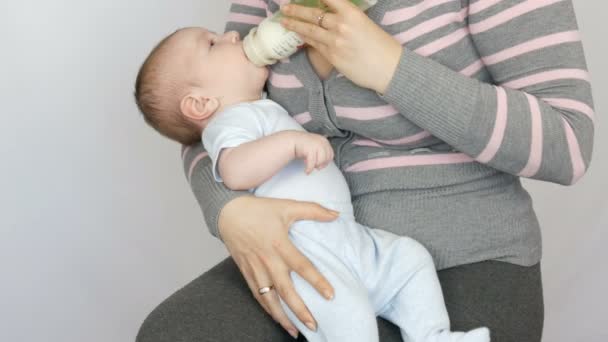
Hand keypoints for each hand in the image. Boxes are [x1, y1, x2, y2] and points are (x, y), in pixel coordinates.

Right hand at [218, 196, 339, 337]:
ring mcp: (255, 268)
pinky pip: (258, 295)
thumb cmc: (259, 209)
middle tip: (314, 325)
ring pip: (269, 298)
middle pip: (286, 290)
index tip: (330, 295)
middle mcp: (267, 260)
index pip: (302, 266)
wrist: (227, 212)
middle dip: (300, 310)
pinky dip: (267, 309)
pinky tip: (277, 318)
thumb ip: (313, 210)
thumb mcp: (287, 205)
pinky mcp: (246, 272)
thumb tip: (336, 214)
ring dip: (283, 317)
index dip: (317, 281)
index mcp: (280, 244)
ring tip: (296, 331)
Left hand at [280, 0, 402, 93]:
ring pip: (309, 30)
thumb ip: (346, 17)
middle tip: (284, 7)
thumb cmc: (381, 45)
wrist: (388, 68)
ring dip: (294, 25)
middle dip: (296, 10)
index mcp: (352, 12)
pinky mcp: (332, 56)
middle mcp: (341, 24)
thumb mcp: (364, 23)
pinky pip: (314, 44)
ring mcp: (335, 41)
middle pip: (313, 14)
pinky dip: (305, 38)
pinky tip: (298, 35)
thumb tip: (329, 15)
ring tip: (284, 21)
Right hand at [293, 131, 334, 173]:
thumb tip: (326, 162)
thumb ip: (322, 151)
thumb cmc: (303, 145)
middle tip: (315, 166)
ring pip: (321, 161)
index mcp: (324, 141)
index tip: (321, 165)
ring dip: (315, 166)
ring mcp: (316, 145)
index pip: (331, 154)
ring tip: (310, 166)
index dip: (326, 162)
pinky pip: (312, 163)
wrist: (291, 140)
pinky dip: (309, 168)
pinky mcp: (310, 149)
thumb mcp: (315, 146)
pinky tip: (307, 170)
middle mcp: (322, 142)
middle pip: (327, 158)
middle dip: (321, 164)